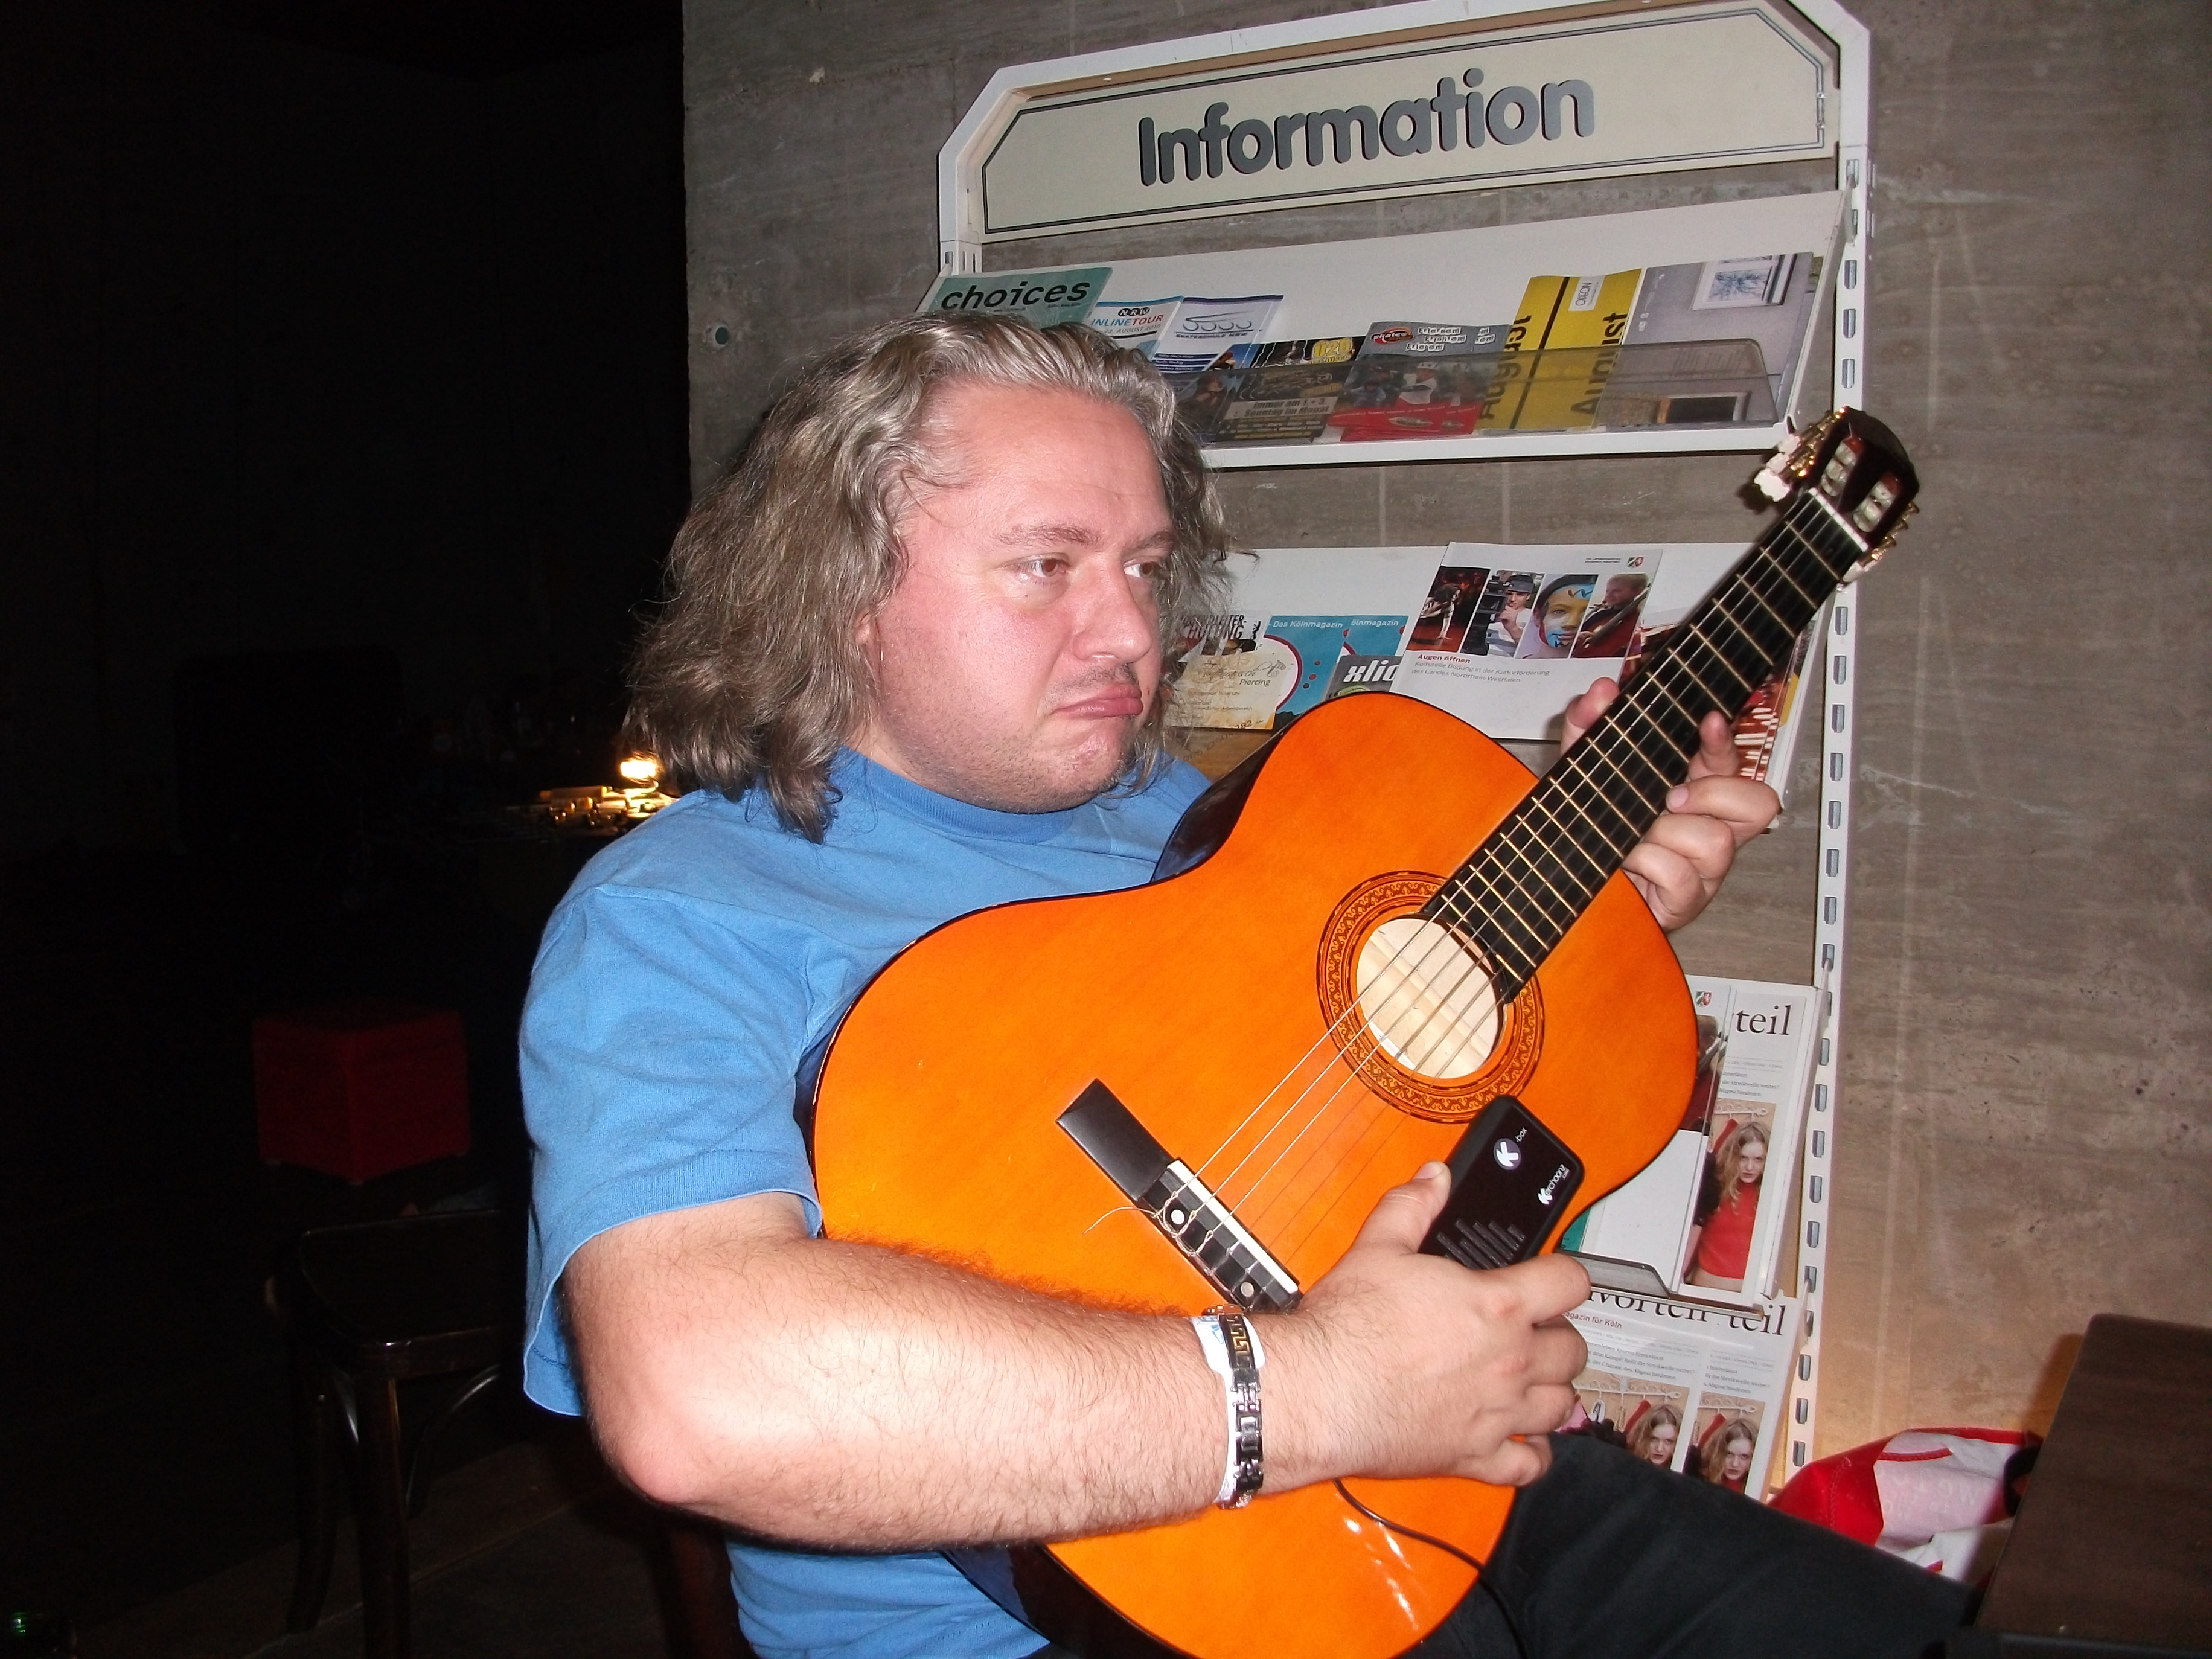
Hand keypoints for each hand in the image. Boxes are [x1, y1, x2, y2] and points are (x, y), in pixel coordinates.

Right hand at [1265, 1164, 1589, 1489]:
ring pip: (1563, 1407)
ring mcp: (1498, 1413)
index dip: (1567, 1274)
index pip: (1570, 1283)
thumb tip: (1434, 1178)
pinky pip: (1529, 1464)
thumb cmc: (1349, 1325)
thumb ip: (1412, 1206)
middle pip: (1575, 1349)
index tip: (1555, 1278)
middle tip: (1536, 1330)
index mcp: (1498, 1305)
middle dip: (1560, 1335)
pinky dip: (1533, 1454)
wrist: (1321, 1392)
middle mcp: (1511, 1361)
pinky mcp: (1475, 1456)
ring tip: (1532, 1381)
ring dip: (1553, 1391)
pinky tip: (1522, 1441)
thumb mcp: (1378, 1246)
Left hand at [1561, 678, 1778, 930]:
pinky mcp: (1687, 898)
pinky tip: (1629, 862)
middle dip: (1715, 794)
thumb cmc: (1597, 826)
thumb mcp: (1587, 770)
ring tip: (1636, 836)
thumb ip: (1588, 727)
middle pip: (1759, 803)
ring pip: (1717, 842)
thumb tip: (1601, 692)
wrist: (1572, 881)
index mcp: (1697, 788)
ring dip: (1668, 835)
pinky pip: (1683, 877)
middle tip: (1671, 798)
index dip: (1725, 742)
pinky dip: (1650, 864)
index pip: (1729, 759)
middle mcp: (1711, 825)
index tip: (1709, 722)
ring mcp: (1704, 866)